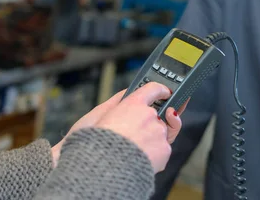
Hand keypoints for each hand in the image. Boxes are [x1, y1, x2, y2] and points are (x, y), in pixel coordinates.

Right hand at [51, 84, 186, 166]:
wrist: (103, 170)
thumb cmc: (95, 144)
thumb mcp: (97, 116)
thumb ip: (115, 103)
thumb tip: (125, 96)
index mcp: (133, 104)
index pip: (153, 89)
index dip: (161, 90)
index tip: (165, 92)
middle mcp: (149, 115)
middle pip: (156, 115)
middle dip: (148, 125)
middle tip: (134, 136)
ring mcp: (158, 132)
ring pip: (159, 134)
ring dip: (150, 140)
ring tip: (132, 151)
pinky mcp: (164, 150)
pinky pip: (161, 150)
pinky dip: (153, 155)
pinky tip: (138, 159)